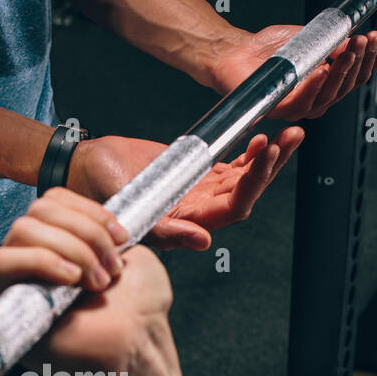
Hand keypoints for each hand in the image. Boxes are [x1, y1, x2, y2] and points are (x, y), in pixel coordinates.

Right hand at [0, 190, 169, 370]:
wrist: (137, 352)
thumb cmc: (139, 311)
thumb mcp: (133, 254)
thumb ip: (102, 226)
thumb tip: (81, 214)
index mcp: (59, 246)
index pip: (51, 202)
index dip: (86, 211)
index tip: (122, 236)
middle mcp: (32, 263)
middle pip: (36, 212)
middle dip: (83, 232)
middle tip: (110, 268)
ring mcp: (13, 284)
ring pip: (20, 231)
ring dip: (68, 248)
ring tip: (95, 281)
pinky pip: (1, 262)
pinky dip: (40, 261)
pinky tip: (70, 280)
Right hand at [67, 129, 303, 250]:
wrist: (85, 166)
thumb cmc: (98, 190)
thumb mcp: (129, 208)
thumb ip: (165, 231)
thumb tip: (204, 242)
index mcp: (186, 223)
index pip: (233, 208)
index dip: (253, 183)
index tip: (264, 153)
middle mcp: (199, 210)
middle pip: (247, 191)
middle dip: (272, 165)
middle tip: (291, 137)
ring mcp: (200, 190)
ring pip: (245, 177)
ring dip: (269, 157)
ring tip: (292, 134)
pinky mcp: (198, 171)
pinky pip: (233, 163)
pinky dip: (251, 151)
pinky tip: (265, 136)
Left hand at [214, 24, 376, 120]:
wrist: (237, 50)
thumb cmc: (272, 49)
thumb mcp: (316, 41)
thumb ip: (345, 47)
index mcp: (326, 87)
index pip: (355, 78)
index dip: (368, 59)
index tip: (374, 36)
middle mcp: (314, 101)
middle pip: (345, 88)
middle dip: (357, 62)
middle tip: (363, 40)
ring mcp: (297, 108)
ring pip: (327, 95)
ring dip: (341, 72)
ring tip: (349, 50)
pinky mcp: (279, 109)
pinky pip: (301, 102)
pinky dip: (314, 85)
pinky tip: (322, 69)